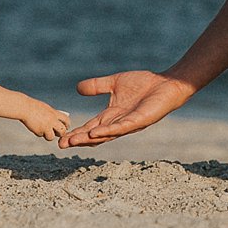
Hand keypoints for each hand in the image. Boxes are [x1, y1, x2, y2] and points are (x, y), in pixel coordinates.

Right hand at [20, 99, 71, 141]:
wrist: (24, 107)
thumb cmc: (34, 106)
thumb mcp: (46, 109)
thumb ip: (53, 115)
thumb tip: (58, 122)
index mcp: (55, 113)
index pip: (66, 120)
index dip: (67, 125)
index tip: (65, 127)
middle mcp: (52, 120)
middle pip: (62, 131)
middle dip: (60, 133)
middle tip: (56, 133)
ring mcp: (46, 127)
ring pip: (51, 137)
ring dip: (48, 135)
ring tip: (43, 131)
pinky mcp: (39, 131)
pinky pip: (41, 135)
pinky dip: (39, 133)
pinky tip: (35, 127)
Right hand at [60, 71, 193, 147]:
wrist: (166, 83)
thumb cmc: (144, 84)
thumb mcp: (114, 83)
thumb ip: (97, 86)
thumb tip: (77, 88)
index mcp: (112, 115)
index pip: (91, 126)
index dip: (77, 133)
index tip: (61, 138)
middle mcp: (119, 123)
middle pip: (95, 135)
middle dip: (79, 140)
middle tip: (61, 145)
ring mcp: (129, 124)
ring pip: (106, 134)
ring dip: (89, 138)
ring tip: (73, 141)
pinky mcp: (139, 121)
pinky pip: (121, 127)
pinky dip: (108, 130)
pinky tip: (96, 132)